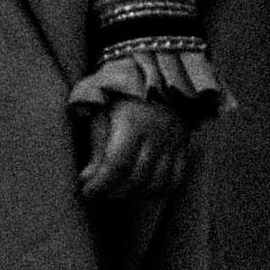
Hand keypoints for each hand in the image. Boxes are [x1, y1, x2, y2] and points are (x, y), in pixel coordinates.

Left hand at [78, 94, 195, 206]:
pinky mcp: (183, 146)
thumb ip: (95, 147)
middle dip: (112, 193)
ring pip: (157, 183)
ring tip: (116, 192)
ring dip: (133, 195)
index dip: (100, 185)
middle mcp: (158, 132)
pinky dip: (157, 190)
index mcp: (134, 121)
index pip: (117, 165)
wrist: (154, 74)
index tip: (87, 191)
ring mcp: (174, 140)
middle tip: (98, 195)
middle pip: (137, 178)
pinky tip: (140, 188)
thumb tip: (88, 179)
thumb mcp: (100, 113)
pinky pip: (174, 179)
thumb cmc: (119, 96)